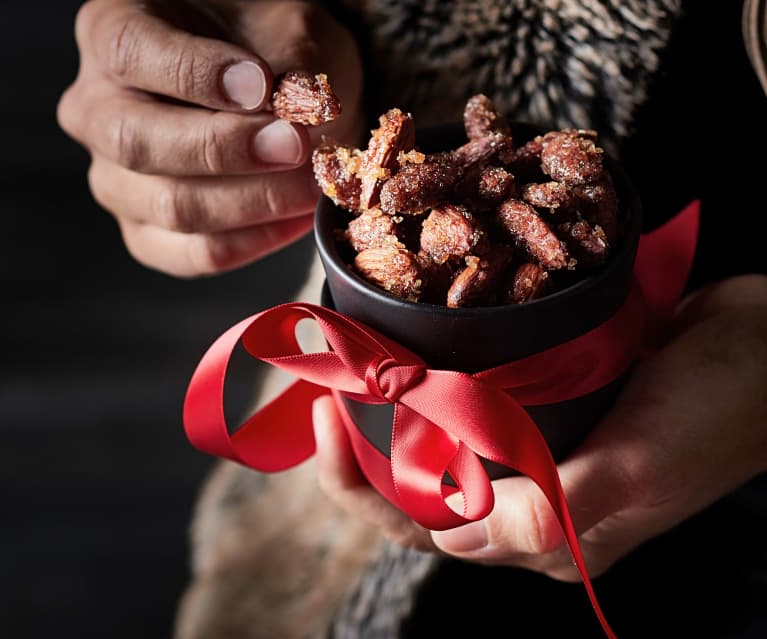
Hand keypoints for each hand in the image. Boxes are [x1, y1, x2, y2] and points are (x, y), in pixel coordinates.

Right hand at [58, 0, 362, 275]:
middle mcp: (97, 111)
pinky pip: (197, 253)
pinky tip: (297, 217)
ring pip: (172, 207)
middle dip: (226, 149)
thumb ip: (288, 67)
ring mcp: (117, 180)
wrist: (285, 96)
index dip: (195, 73)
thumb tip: (296, 116)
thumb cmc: (275, 50)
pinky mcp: (151, 234)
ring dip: (254, 200)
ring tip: (310, 183)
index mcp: (110, 34)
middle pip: (137, 141)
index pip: (129, 52)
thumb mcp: (288, 31)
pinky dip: (257, 239)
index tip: (262, 85)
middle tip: (295, 145)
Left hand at [312, 274, 766, 579]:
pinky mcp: (550, 409)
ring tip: (350, 368)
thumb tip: (455, 537)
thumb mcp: (637, 464)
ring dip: (392, 413)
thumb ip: (549, 510)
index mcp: (550, 537)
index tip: (326, 419)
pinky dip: (435, 385)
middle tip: (324, 386)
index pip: (428, 529)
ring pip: (444, 446)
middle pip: (422, 491)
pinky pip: (473, 406)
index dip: (363, 485)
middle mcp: (536, 502)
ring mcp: (541, 454)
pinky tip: (410, 353)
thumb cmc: (717, 407)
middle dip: (362, 448)